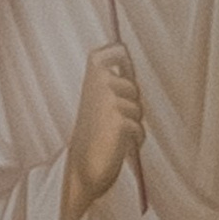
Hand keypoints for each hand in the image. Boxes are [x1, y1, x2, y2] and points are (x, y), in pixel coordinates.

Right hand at [62, 41, 142, 219]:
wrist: (80, 169)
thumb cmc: (90, 136)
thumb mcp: (97, 104)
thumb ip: (111, 85)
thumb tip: (129, 67)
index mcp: (91, 78)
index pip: (115, 50)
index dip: (122, 56)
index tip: (122, 71)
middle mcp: (100, 85)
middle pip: (132, 85)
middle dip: (131, 104)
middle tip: (114, 119)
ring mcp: (110, 102)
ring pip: (137, 108)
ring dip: (131, 123)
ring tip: (114, 134)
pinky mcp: (120, 120)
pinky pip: (138, 127)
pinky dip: (134, 139)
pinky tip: (119, 146)